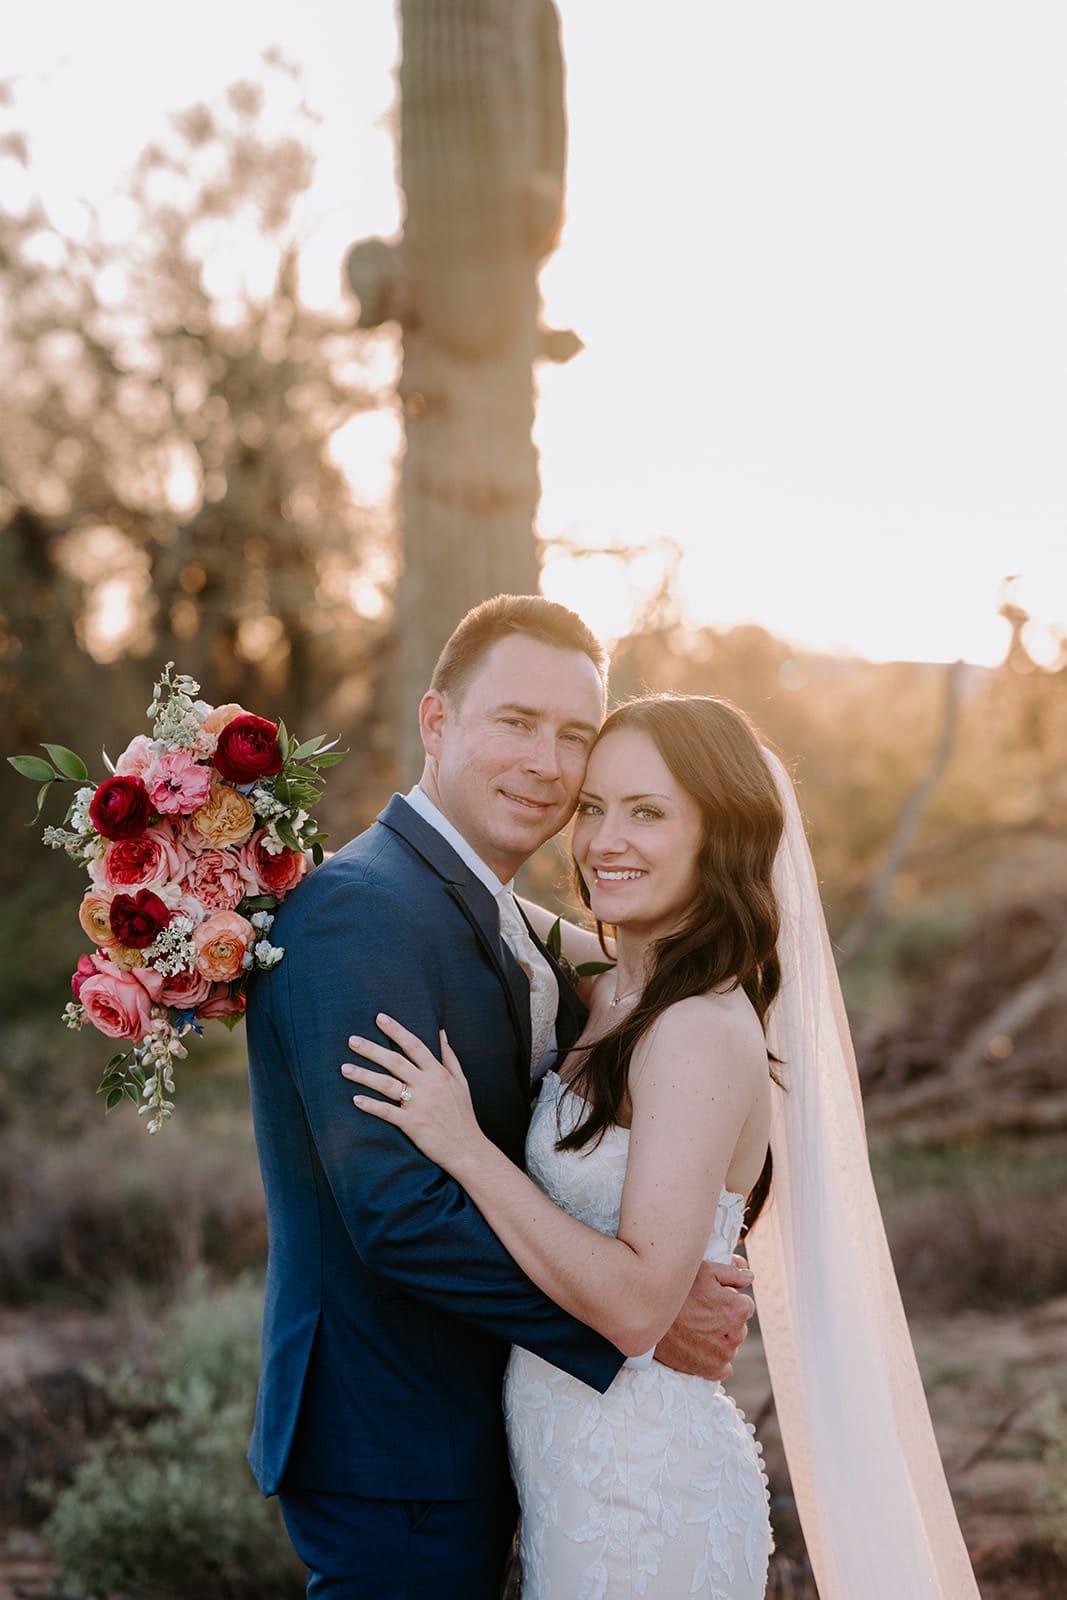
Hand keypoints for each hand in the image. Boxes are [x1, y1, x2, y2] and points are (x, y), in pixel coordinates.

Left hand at [342, 1014, 481, 1174]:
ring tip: (344, 1068)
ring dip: (364, 1076)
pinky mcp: (412, 1124)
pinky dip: (371, 1106)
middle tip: (352, 1040)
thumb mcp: (461, 1081)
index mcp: (438, 1073)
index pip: (415, 1045)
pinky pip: (387, 1112)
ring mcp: (419, 1105)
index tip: (379, 1018)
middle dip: (372, 1050)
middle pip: (395, 1062)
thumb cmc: (463, 1114)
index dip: (396, 1030)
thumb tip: (441, 1032)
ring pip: (387, 1085)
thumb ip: (449, 1056)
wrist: (467, 1148)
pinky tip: (355, 1099)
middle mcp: (428, 1085)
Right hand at [653, 1256, 754, 1380]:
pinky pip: (722, 1367)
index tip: (714, 1299)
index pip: (745, 1305)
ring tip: (696, 1328)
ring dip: (720, 1338)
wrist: (650, 1316)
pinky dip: (714, 1359)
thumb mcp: (706, 1270)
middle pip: (738, 1326)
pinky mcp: (711, 1370)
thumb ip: (733, 1272)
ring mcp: (724, 1355)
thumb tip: (749, 1276)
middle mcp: (736, 1334)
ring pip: (730, 1345)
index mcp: (738, 1309)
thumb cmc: (677, 1291)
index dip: (729, 1300)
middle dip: (725, 1319)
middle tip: (702, 1312)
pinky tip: (700, 1347)